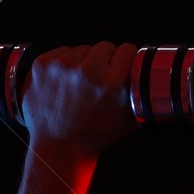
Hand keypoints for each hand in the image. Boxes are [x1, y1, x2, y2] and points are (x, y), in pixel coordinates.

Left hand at [21, 42, 138, 157]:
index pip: (127, 49)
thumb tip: (150, 73)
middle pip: (105, 46)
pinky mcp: (43, 64)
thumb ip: (141, 92)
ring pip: (83, 49)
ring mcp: (62, 65)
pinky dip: (64, 63)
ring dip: (84, 62)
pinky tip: (65, 82)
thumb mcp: (130, 117)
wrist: (58, 147)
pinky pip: (61, 51)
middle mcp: (87, 71)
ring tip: (80, 85)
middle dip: (105, 61)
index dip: (127, 59)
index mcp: (112, 83)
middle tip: (100, 80)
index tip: (122, 67)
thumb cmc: (94, 135)